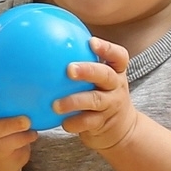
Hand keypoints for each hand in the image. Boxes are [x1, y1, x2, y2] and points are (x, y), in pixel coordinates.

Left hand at [54, 37, 135, 151]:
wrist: (122, 129)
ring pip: (95, 100)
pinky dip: (75, 122)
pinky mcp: (103, 123)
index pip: (118, 56)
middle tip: (69, 69)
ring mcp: (111, 105)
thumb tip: (48, 40)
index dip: (106, 48)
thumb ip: (82, 60)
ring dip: (74, 101)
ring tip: (56, 104)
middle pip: (106, 75)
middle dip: (88, 71)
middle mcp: (116, 86)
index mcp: (116, 71)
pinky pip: (88, 123)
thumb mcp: (99, 78)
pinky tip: (62, 122)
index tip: (91, 42)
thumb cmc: (101, 93)